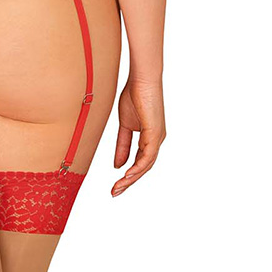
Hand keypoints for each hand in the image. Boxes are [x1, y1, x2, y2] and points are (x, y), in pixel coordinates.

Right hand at [112, 76, 164, 195]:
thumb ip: (122, 145)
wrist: (141, 80)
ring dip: (131, 178)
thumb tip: (118, 165)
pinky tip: (127, 175)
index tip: (115, 185)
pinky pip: (147, 156)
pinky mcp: (155, 133)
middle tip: (114, 192)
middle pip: (143, 167)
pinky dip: (137, 167)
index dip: (128, 175)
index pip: (139, 162)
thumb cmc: (134, 96)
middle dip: (128, 182)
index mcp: (149, 138)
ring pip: (146, 165)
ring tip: (118, 187)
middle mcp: (156, 140)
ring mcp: (157, 137)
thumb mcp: (124, 125)